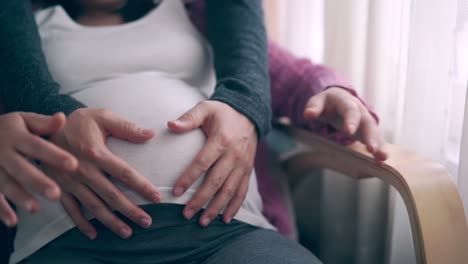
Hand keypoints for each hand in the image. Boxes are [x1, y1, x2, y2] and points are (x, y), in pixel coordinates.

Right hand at [0, 112, 77, 226]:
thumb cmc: (6, 128)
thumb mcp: (22, 120)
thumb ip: (43, 123)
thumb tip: (63, 118)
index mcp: (17, 136)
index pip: (38, 147)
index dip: (55, 156)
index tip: (74, 164)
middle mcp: (4, 153)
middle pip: (21, 169)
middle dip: (38, 182)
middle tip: (56, 194)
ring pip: (5, 184)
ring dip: (19, 197)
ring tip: (36, 209)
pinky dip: (1, 209)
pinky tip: (13, 221)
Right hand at [45, 108, 160, 238]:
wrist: (43, 128)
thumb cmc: (79, 121)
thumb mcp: (102, 116)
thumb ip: (126, 127)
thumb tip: (150, 134)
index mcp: (96, 152)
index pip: (124, 173)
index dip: (142, 186)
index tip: (156, 198)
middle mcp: (83, 170)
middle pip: (111, 195)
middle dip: (130, 210)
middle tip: (147, 222)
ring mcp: (70, 182)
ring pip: (94, 206)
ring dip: (111, 221)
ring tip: (127, 232)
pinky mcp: (60, 188)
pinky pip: (71, 209)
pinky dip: (81, 223)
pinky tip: (94, 233)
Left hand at [168, 101, 256, 225]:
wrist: (249, 114)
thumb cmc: (222, 113)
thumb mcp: (205, 108)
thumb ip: (189, 118)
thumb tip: (170, 124)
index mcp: (221, 140)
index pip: (202, 163)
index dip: (189, 178)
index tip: (176, 192)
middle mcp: (234, 155)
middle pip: (216, 182)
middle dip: (201, 200)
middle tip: (186, 214)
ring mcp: (242, 165)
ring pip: (229, 191)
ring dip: (216, 208)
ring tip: (203, 222)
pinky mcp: (247, 170)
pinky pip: (242, 191)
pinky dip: (235, 207)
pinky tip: (225, 219)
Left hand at [304, 87, 387, 162]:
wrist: (339, 99)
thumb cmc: (327, 102)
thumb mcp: (318, 101)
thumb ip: (314, 107)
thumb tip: (308, 114)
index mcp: (346, 102)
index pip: (350, 110)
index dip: (350, 121)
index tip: (349, 132)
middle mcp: (360, 111)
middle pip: (367, 123)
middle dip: (370, 136)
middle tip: (372, 149)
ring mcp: (365, 121)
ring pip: (375, 133)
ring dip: (379, 145)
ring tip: (382, 158)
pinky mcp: (368, 131)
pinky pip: (376, 140)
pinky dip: (379, 150)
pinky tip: (380, 162)